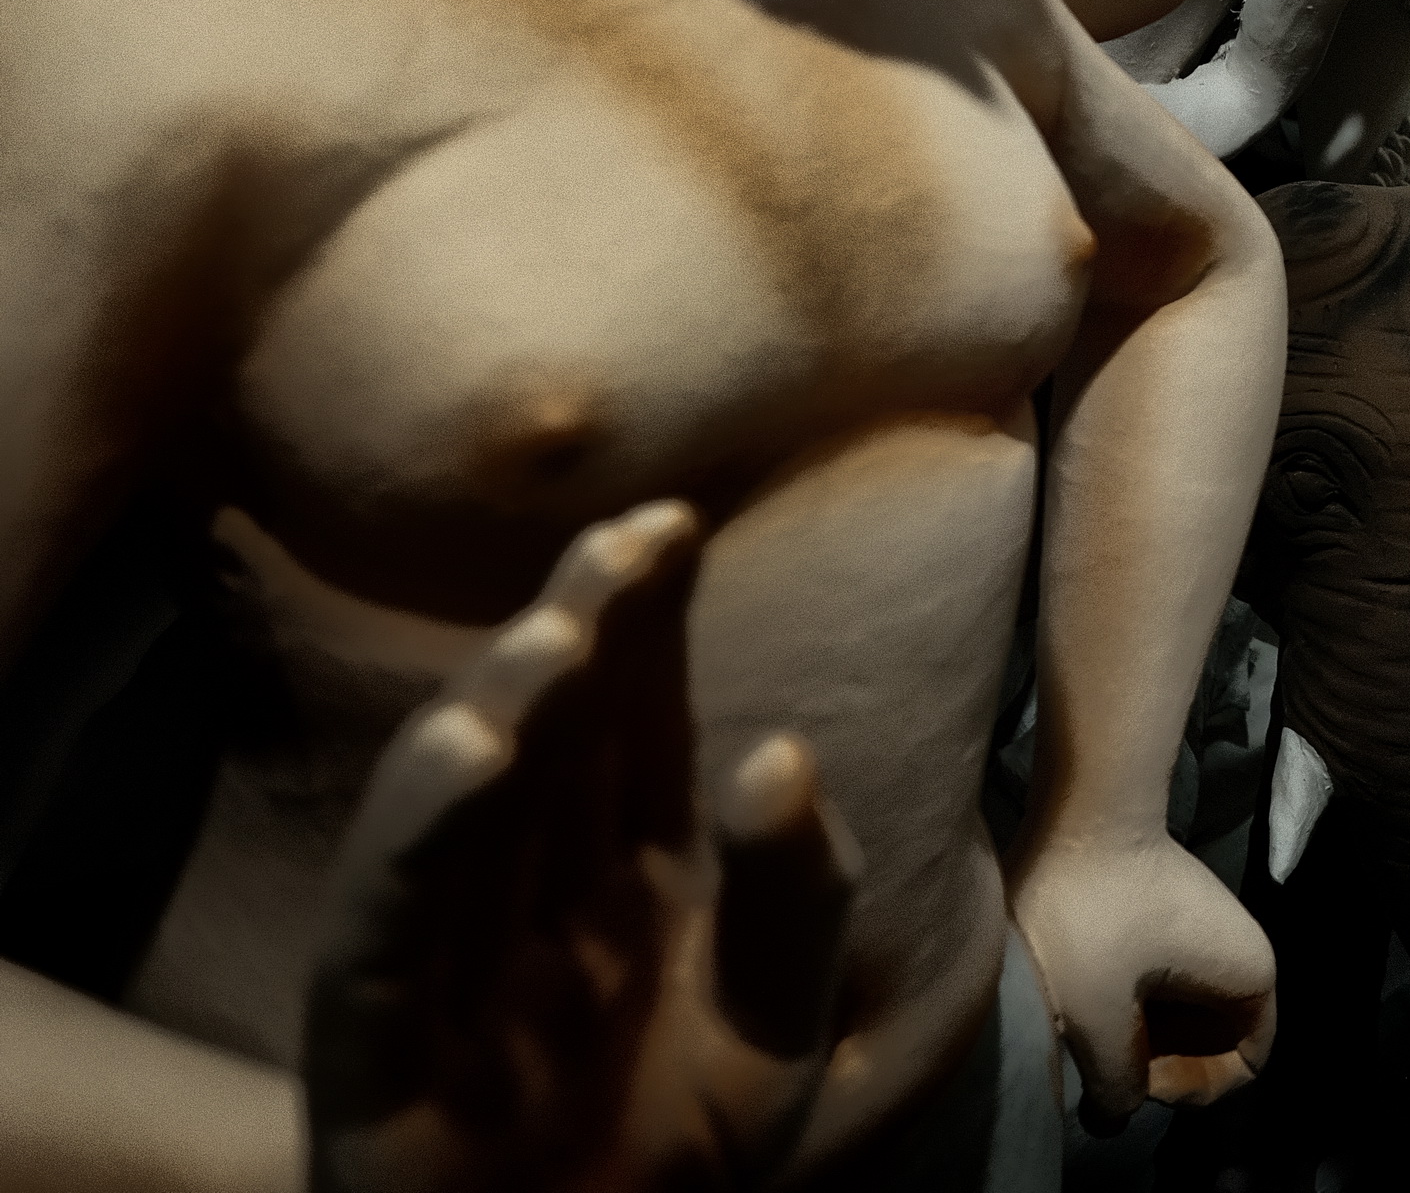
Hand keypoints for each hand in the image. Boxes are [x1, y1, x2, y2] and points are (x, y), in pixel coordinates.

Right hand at [305, 503, 858, 1192]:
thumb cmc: (681, 1157)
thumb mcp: (781, 1027)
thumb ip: (793, 898)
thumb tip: (779, 748)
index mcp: (626, 876)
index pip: (630, 721)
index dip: (642, 620)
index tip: (674, 522)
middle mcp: (528, 898)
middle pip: (544, 741)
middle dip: (577, 632)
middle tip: (629, 542)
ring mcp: (446, 963)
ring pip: (455, 811)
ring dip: (496, 715)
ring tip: (554, 640)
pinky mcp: (373, 1043)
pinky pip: (385, 925)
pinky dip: (420, 835)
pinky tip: (468, 751)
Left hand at [1009, 834, 1279, 1130]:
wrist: (1074, 814)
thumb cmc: (1091, 913)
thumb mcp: (1096, 1018)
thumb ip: (1117, 1084)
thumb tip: (1116, 1113)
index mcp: (1250, 973)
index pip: (1245, 1065)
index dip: (1194, 1087)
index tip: (1137, 1075)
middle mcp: (1239, 954)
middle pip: (1212, 1043)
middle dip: (1158, 1065)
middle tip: (1101, 1063)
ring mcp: (1204, 935)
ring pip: (1180, 1016)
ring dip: (1135, 1036)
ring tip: (1083, 1034)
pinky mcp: (1168, 920)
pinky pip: (1161, 986)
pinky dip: (1126, 1005)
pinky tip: (1081, 1002)